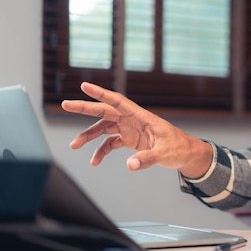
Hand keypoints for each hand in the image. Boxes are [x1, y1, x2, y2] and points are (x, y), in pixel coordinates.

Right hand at [61, 82, 212, 177]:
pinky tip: (95, 162)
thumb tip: (130, 165)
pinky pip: (110, 143)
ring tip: (74, 145)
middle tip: (65, 104)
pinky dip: (101, 151)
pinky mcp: (130, 140)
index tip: (85, 86)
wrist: (186, 154)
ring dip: (89, 136)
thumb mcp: (165, 154)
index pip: (119, 102)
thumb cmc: (179, 149)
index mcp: (142, 117)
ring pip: (104, 128)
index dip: (102, 94)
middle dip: (85, 108)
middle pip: (105, 111)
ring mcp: (130, 130)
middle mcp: (133, 121)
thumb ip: (147, 159)